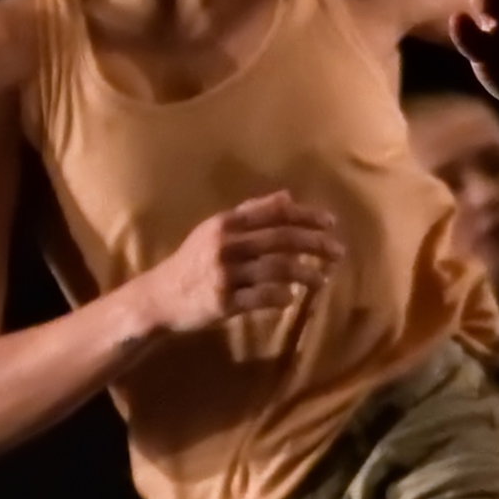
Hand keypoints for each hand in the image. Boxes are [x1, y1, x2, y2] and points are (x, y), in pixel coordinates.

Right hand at [149, 188, 343, 341]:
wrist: (159, 297)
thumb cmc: (192, 261)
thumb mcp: (214, 230)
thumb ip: (249, 213)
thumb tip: (287, 196)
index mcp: (225, 224)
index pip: (274, 213)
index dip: (306, 216)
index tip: (331, 223)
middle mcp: (226, 245)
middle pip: (281, 239)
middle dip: (315, 244)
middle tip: (338, 252)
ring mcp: (225, 274)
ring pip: (276, 269)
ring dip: (305, 274)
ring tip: (323, 279)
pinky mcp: (224, 302)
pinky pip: (261, 298)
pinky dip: (281, 297)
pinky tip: (293, 298)